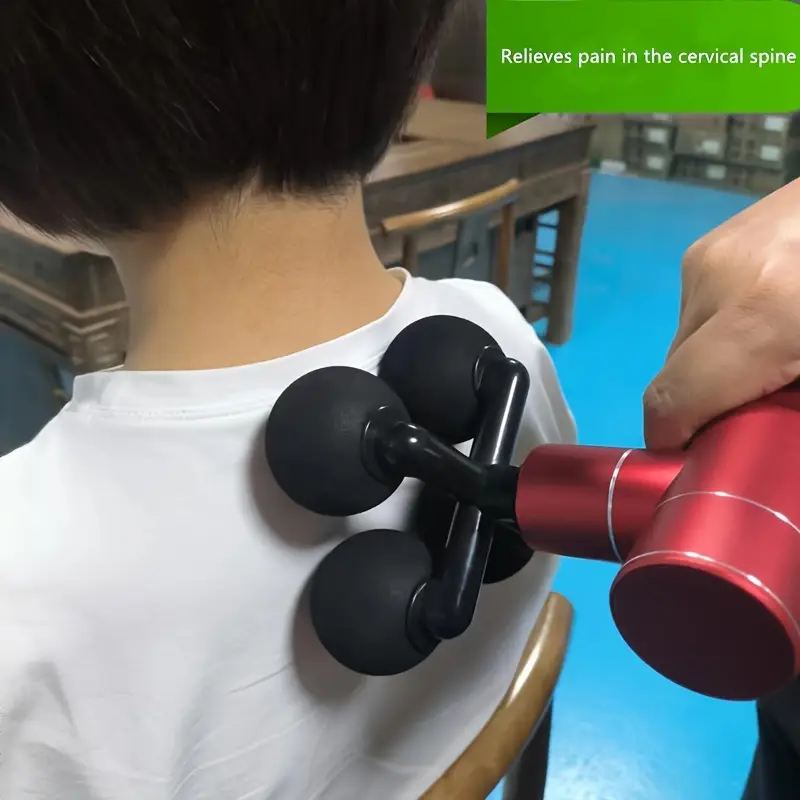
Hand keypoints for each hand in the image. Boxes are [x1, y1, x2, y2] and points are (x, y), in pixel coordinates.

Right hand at [644, 178, 799, 448]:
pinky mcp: (707, 245)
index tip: (698, 457)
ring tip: (769, 353)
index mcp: (761, 315)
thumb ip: (787, 404)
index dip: (672, 440)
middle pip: (675, 372)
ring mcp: (706, 257)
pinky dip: (721, 329)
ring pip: (684, 342)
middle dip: (702, 402)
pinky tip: (764, 316)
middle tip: (755, 409)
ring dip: (713, 363)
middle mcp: (716, 283)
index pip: (672, 398)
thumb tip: (755, 442)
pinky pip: (696, 310)